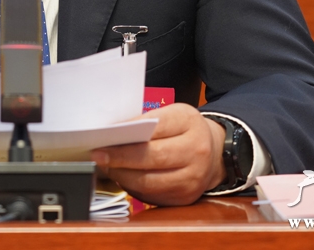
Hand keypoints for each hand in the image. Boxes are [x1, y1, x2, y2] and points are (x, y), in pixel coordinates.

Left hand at [90, 103, 225, 205]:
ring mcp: (192, 179)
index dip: (127, 133)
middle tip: (98, 155)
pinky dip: (132, 187)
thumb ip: (147, 120)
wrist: (215, 153)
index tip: (104, 136)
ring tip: (106, 167)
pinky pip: (151, 196)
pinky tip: (122, 177)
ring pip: (149, 181)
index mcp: (190, 123)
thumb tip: (113, 132)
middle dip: (120, 157)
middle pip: (151, 157)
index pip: (155, 128)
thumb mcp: (173, 114)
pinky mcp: (184, 198)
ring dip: (122, 175)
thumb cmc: (186, 129)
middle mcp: (196, 152)